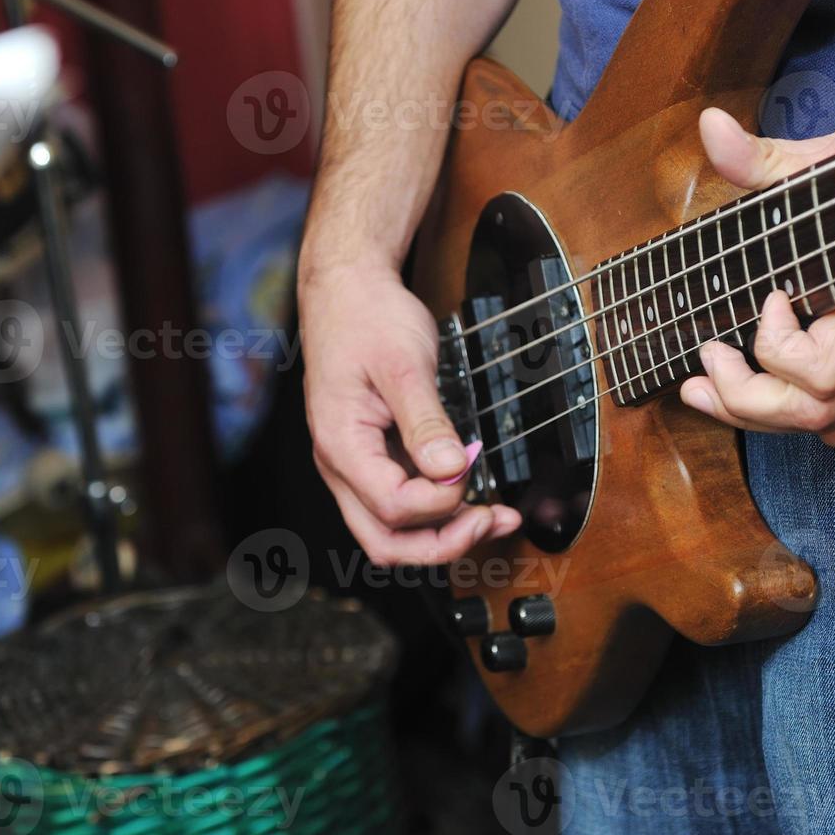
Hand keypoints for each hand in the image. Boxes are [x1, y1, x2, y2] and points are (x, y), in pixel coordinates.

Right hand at [299, 262, 521, 565]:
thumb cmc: (367, 319)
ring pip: (392, 530)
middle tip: (490, 521)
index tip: (472, 467)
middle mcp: (340, 465)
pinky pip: (400, 503)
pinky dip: (437, 510)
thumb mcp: (404, 365)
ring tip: (494, 518)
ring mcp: (354, 465)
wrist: (346, 290)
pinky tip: (472, 498)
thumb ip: (426, 422)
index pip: (393, 506)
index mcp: (341, 444)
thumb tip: (451, 471)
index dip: (441, 502)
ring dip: (443, 534)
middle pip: (385, 541)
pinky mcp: (372, 457)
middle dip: (442, 544)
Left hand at [678, 108, 834, 447]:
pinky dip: (830, 429)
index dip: (769, 345)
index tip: (766, 296)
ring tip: (713, 388)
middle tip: (706, 357)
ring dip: (761, 419)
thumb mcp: (820, 162)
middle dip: (740, 397)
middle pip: (810, 412)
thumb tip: (709, 128)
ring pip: (830, 426)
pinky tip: (794, 406)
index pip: (813, 372)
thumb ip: (759, 158)